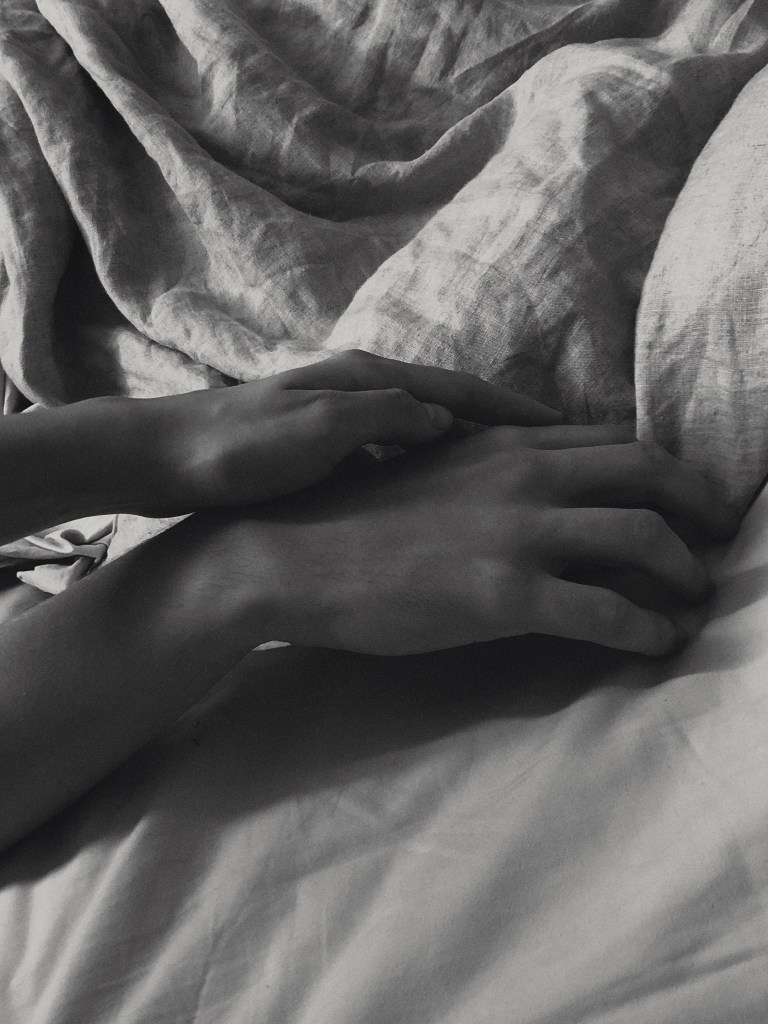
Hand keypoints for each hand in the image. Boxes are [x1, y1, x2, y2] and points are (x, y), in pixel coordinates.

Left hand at [143, 349, 561, 512]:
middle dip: (503, 427)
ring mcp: (342, 418)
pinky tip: (442, 499)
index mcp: (368, 379)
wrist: (162, 459)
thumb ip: (384, 418)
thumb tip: (445, 420)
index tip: (567, 429)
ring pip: (425, 434)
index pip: (462, 390)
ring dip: (469, 451)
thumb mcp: (317, 430)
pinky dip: (429, 471)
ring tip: (513, 480)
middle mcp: (362, 390)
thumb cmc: (238, 447)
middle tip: (555, 454)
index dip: (515, 411)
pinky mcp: (324, 450)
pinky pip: (397, 458)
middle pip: (452, 407)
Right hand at [220, 424, 737, 656]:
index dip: (661, 467)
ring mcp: (518, 532)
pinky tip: (658, 643)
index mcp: (503, 443)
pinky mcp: (505, 594)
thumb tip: (526, 489)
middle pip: (648, 473)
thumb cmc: (347, 516)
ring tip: (695, 597)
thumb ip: (485, 472)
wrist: (288, 552)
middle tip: (721, 532)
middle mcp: (525, 475)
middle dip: (699, 502)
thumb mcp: (428, 474)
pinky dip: (646, 627)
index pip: (612, 440)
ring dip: (685, 571)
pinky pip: (606, 611)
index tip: (682, 495)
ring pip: (643, 537)